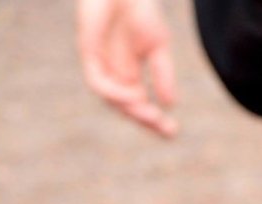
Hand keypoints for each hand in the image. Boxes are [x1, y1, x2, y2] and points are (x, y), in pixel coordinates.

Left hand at [77, 0, 177, 137]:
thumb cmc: (140, 8)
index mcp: (129, 74)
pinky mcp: (88, 51)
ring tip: (152, 115)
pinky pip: (98, 82)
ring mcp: (100, 64)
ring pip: (112, 99)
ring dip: (132, 110)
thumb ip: (162, 74)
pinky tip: (134, 95)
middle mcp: (113, 73)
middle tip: (164, 128)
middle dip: (145, 120)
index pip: (140, 105)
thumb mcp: (158, 45)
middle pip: (126, 107)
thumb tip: (170, 104)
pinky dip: (115, 93)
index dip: (155, 121)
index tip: (173, 132)